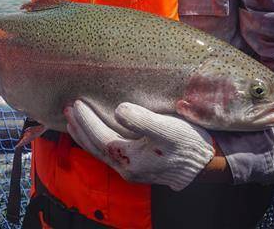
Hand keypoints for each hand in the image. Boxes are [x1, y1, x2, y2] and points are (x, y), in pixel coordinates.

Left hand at [65, 100, 214, 190]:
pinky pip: (108, 154)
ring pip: (100, 152)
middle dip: (80, 128)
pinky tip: (95, 134)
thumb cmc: (188, 144)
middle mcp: (127, 168)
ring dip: (85, 136)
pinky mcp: (138, 167)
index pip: (100, 137)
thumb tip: (117, 110)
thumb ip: (141, 120)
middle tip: (67, 109)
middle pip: (95, 147)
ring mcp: (131, 170)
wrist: (206, 165)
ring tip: (72, 120)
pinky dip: (96, 142)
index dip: (86, 121)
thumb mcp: (167, 129)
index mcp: (130, 159)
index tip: (76, 103)